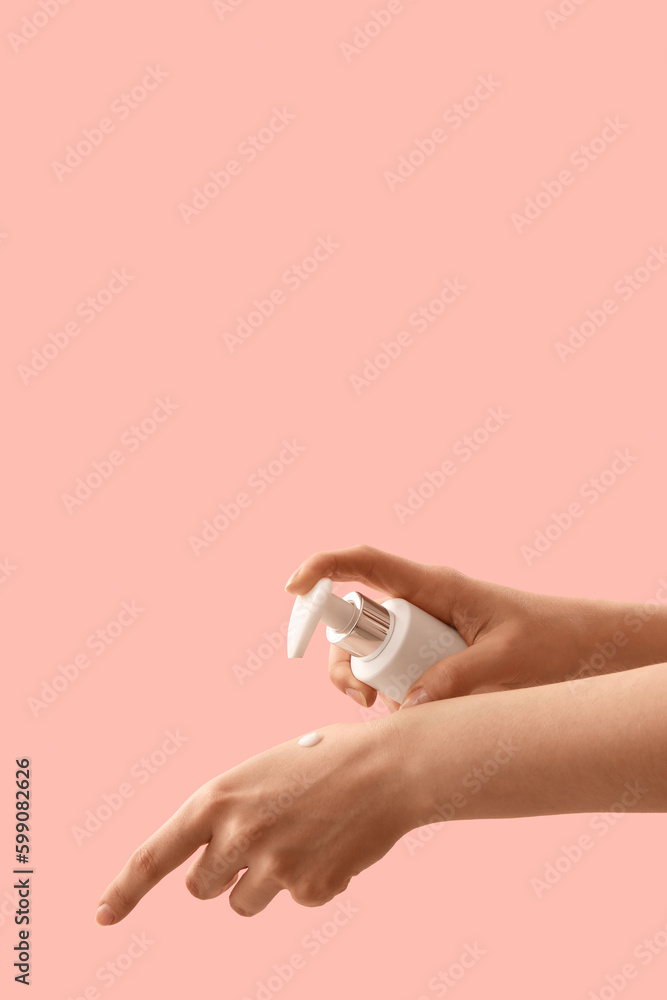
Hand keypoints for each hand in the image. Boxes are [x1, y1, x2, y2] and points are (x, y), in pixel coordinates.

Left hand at [95, 718, 410, 922]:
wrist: (389, 768)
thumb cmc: (329, 758)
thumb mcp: (263, 770)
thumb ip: (233, 809)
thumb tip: (221, 853)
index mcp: (218, 797)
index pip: (155, 854)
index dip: (126, 889)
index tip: (104, 914)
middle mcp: (237, 836)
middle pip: (200, 889)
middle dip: (221, 873)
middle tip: (258, 841)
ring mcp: (272, 867)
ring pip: (244, 902)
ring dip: (265, 881)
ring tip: (302, 837)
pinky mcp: (307, 890)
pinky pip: (295, 900)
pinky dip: (311, 881)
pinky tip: (333, 844)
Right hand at [284, 544, 666, 709]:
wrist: (581, 647)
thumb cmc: (550, 639)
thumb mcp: (506, 660)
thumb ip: (457, 679)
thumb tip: (406, 707)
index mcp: (434, 586)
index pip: (365, 563)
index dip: (322, 568)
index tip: (292, 589)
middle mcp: (418, 602)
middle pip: (353, 619)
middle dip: (343, 658)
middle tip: (364, 699)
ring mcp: (420, 627)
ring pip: (364, 648)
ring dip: (362, 680)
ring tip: (388, 711)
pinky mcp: (426, 651)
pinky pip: (388, 667)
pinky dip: (386, 693)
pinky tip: (411, 713)